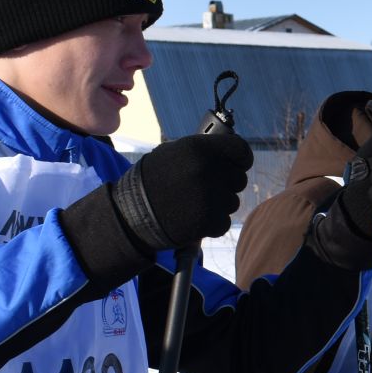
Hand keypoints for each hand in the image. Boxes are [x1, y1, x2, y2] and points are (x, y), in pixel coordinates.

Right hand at [113, 128, 252, 251]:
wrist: (130, 213)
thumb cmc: (152, 181)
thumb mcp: (174, 154)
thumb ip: (204, 152)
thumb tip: (231, 153)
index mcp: (199, 148)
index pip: (241, 151)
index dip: (241, 160)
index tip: (236, 165)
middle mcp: (208, 170)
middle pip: (239, 179)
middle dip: (226, 185)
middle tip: (203, 190)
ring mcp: (210, 196)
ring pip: (233, 202)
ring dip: (218, 206)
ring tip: (192, 204)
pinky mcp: (209, 221)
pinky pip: (224, 222)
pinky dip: (212, 224)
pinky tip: (192, 218)